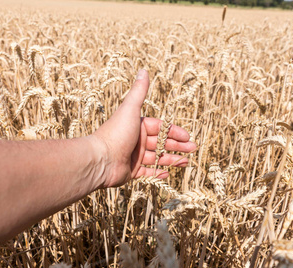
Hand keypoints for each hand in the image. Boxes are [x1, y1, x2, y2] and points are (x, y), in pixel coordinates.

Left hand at [92, 69, 195, 187]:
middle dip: (177, 146)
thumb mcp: (130, 109)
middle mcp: (135, 140)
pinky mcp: (130, 172)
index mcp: (137, 126)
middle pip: (161, 143)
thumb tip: (144, 70)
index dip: (174, 132)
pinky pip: (148, 172)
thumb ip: (139, 92)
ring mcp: (133, 157)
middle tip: (193, 149)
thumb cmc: (116, 133)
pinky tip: (169, 173)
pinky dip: (158, 172)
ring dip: (171, 159)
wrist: (99, 159)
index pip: (160, 128)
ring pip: (157, 158)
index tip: (187, 137)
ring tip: (186, 162)